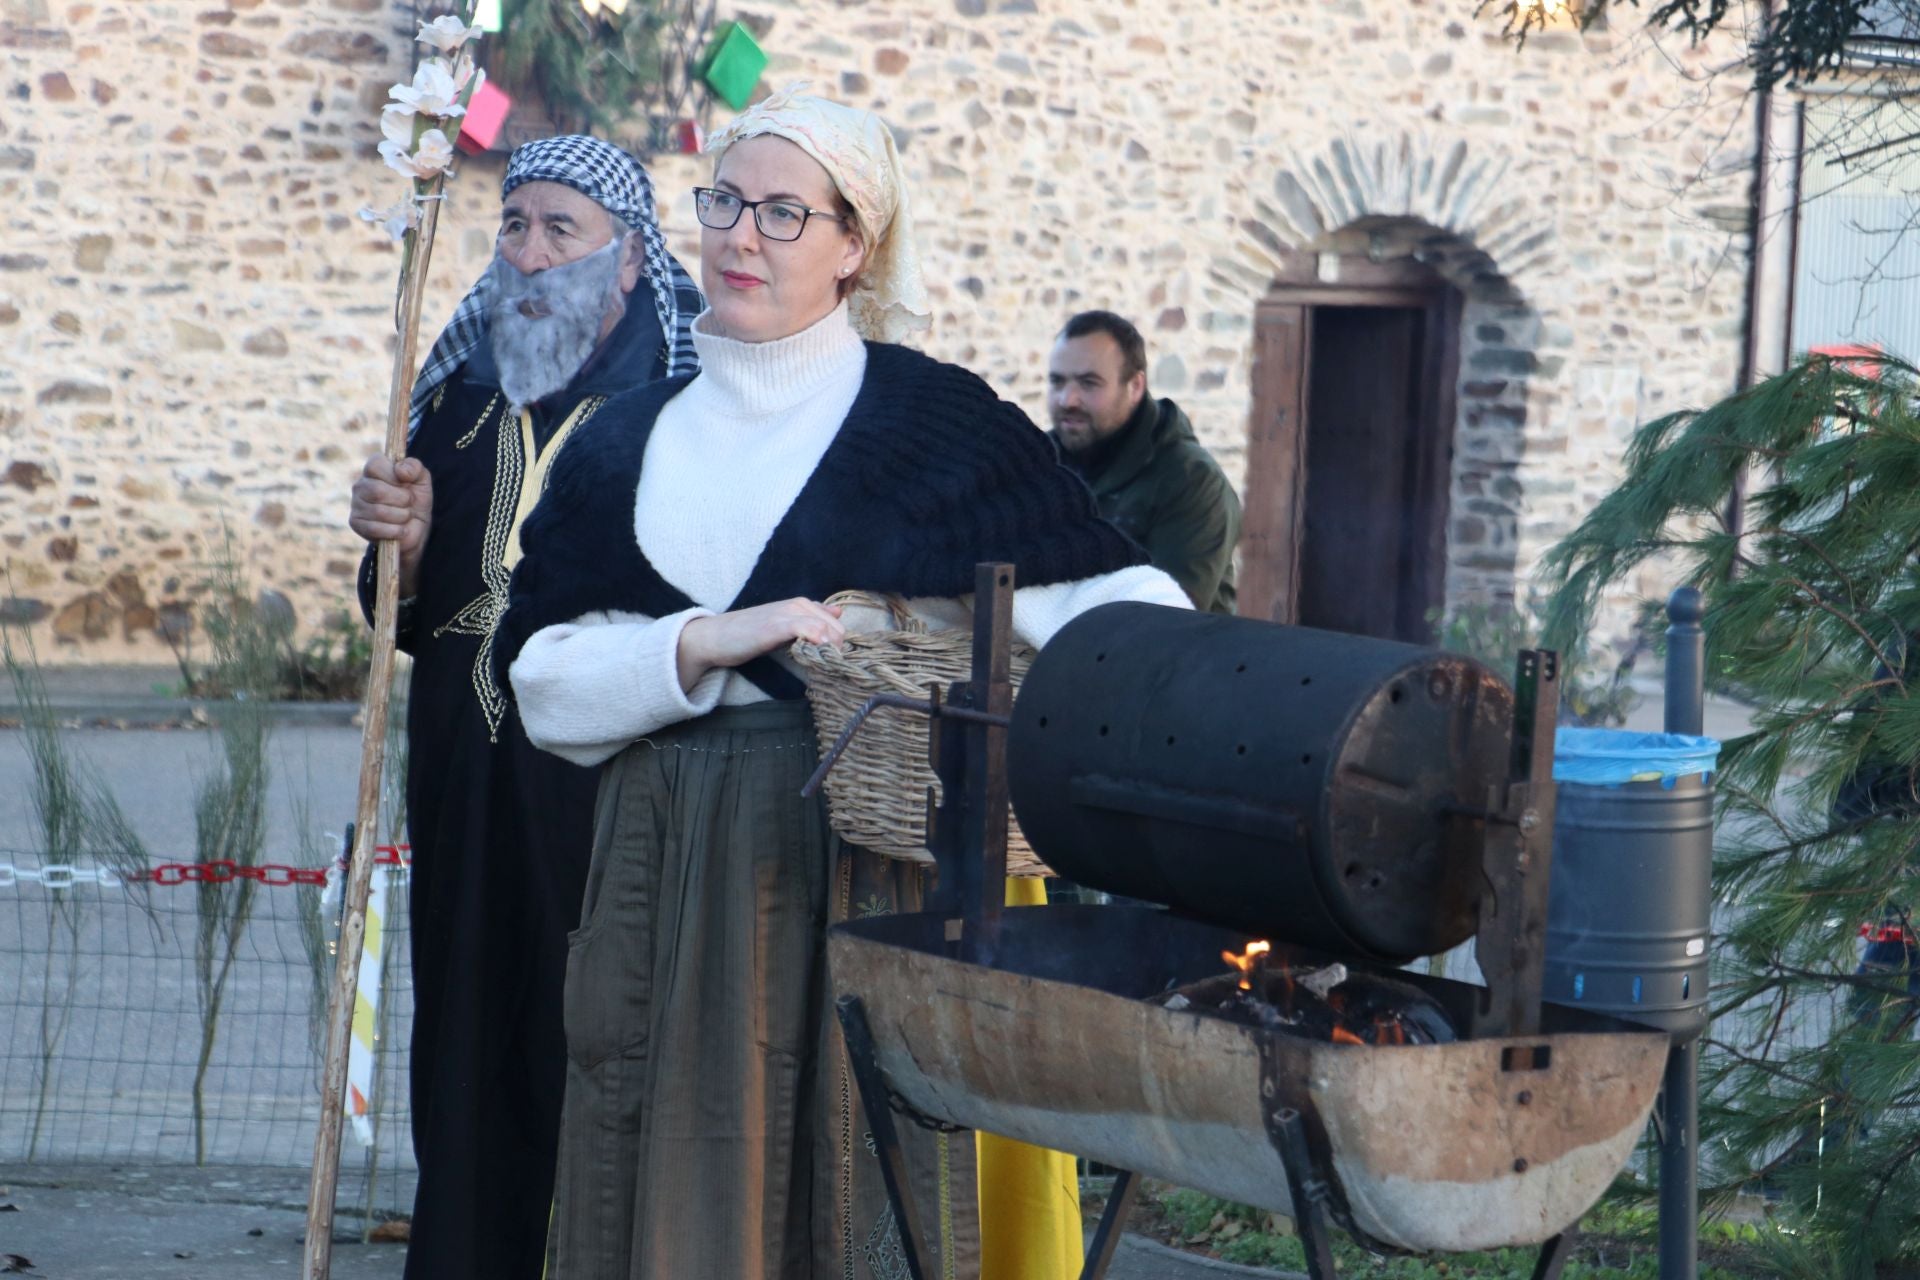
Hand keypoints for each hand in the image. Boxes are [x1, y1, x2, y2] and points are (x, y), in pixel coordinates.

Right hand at [349, 455, 431, 595]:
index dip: (394, 475)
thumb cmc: (420, 507)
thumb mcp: (424, 485)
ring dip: (398, 516)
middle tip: (410, 507)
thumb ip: (416, 469)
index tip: (407, 484)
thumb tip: (403, 468)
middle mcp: (361, 485)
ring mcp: (355, 506)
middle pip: (375, 488)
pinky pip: (372, 525)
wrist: (417, 539)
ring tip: (405, 520)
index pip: (375, 463)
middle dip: (401, 500)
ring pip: (374, 507)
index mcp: (376, 471)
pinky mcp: (356, 525)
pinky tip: (398, 533)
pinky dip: (391, 530)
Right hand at [677, 598, 844, 692]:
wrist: (716, 637)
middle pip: (837, 628)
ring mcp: (788, 613)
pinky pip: (809, 629)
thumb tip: (838, 611)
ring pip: (828, 628)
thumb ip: (809, 618)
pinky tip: (818, 655)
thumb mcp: (783, 625)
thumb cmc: (748, 634)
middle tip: (828, 669)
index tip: (833, 663)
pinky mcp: (777, 625)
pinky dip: (820, 642)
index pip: (837, 624)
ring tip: (824, 667)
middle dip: (839, 650)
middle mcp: (798, 605)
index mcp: (801, 605)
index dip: (839, 645)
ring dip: (832, 650)